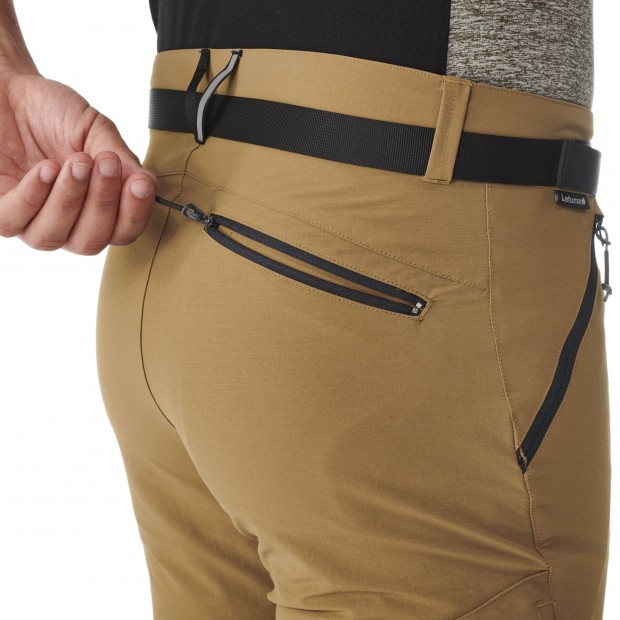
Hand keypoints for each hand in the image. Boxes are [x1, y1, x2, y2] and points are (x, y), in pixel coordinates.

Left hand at [0, 69, 159, 254]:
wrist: (8, 89)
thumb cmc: (52, 113)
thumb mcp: (97, 131)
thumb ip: (123, 160)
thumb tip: (148, 185)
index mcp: (96, 209)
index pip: (121, 232)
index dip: (134, 215)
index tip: (140, 185)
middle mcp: (66, 223)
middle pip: (89, 242)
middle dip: (103, 204)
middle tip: (106, 164)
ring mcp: (31, 220)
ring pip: (53, 236)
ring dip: (69, 200)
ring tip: (76, 162)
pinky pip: (14, 221)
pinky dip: (34, 196)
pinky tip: (47, 169)